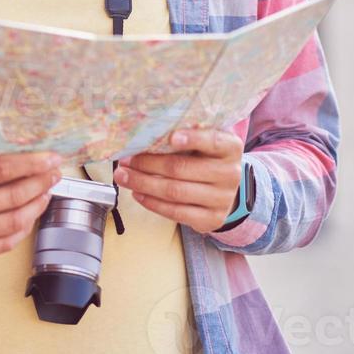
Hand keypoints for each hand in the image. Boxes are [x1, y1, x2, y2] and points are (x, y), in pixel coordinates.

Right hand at [0, 151, 61, 261]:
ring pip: (16, 221)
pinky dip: (25, 226)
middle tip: (53, 173)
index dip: (31, 163)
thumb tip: (25, 152)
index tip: (51, 158)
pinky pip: (8, 241)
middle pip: (14, 196)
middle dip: (41, 183)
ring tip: (45, 191)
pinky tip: (30, 213)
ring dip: (38, 205)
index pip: (1, 169)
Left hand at [115, 128, 244, 233]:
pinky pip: (176, 212)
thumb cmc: (205, 158)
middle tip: (125, 160)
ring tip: (123, 176)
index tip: (171, 137)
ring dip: (143, 184)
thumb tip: (145, 134)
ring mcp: (222, 199)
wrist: (223, 188)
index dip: (193, 139)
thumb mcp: (203, 142)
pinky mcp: (212, 219)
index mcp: (230, 147)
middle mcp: (230, 173)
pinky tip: (137, 193)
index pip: (212, 141)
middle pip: (181, 168)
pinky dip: (152, 203)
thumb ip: (183, 136)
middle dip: (148, 164)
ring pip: (175, 192)